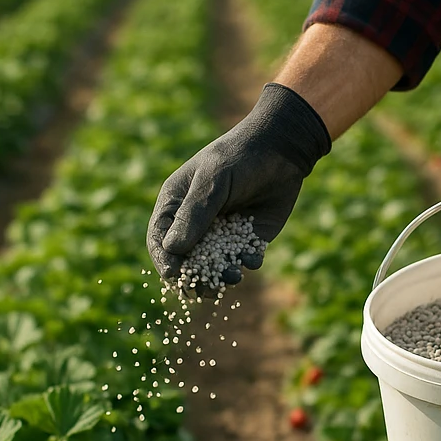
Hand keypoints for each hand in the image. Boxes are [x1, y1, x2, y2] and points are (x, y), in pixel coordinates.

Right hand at [147, 82, 330, 283]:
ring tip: (233, 275)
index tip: (175, 275)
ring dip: (220, 277)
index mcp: (175, 206)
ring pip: (213, 266)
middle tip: (206, 288)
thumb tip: (173, 249)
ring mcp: (221, 233)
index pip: (160, 240)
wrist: (281, 151)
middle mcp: (195, 224)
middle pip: (185, 261)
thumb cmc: (239, 158)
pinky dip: (246, 264)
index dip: (165, 260)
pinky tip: (252, 258)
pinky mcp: (247, 240)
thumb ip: (195, 214)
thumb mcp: (212, 182)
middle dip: (194, 277)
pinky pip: (243, 260)